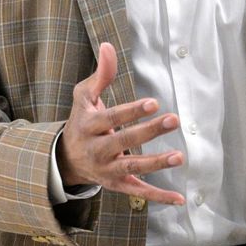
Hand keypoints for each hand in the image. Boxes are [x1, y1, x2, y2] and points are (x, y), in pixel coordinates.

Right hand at [57, 42, 185, 204]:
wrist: (66, 159)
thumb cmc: (81, 121)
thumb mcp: (83, 96)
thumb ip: (100, 74)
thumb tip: (108, 46)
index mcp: (88, 126)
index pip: (111, 118)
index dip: (131, 111)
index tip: (153, 102)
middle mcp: (97, 150)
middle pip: (124, 141)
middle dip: (148, 131)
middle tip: (173, 119)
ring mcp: (107, 170)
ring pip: (132, 167)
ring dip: (156, 163)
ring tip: (179, 157)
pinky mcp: (117, 185)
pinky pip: (139, 192)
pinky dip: (159, 197)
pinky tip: (179, 199)